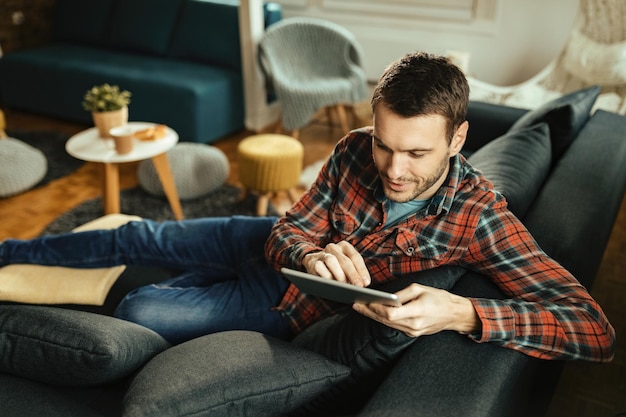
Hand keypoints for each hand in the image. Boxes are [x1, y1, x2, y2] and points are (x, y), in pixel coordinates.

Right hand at [302, 241, 370, 286]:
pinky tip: (331, 283)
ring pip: (331, 261)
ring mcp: (322, 253)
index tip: (366, 282)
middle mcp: (333, 247)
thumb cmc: (336, 267)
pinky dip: (326, 276)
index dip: (362, 270)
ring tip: (344, 285)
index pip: (355, 257)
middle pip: (345, 260)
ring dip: (339, 274)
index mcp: (345, 246)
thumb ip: (355, 272)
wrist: (314, 262)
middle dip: (353, 274)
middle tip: (358, 286)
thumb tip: (362, 284)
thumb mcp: (346, 267)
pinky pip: (320, 267)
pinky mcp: (313, 262)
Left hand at [352, 283, 480, 336]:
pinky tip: (375, 313)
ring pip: (388, 324)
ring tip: (361, 308)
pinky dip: (384, 319)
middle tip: (355, 305)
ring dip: (374, 316)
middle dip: (369, 312)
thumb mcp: (420, 289)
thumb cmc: (439, 298)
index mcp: (417, 312)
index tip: (365, 301)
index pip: (390, 314)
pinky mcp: (413, 333)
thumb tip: (386, 298)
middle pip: (386, 320)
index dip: (376, 308)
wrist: (455, 314)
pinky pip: (394, 326)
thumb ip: (401, 295)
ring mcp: (413, 332)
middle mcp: (414, 325)